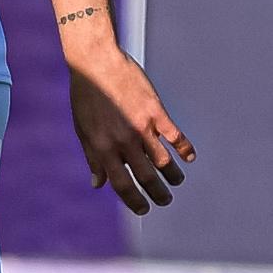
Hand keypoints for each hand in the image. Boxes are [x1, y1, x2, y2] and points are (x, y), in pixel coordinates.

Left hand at [67, 48, 196, 215]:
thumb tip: (97, 184)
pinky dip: (185, 148)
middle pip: (147, 177)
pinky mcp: (155, 110)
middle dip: (158, 194)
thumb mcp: (83, 129)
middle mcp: (123, 141)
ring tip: (176, 180)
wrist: (96, 63)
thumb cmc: (86, 96)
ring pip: (164, 160)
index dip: (133, 201)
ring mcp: (141, 126)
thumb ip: (93, 158)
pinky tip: (190, 156)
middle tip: (164, 200)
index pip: (121, 184)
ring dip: (172, 175)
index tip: (143, 209)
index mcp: (103, 148)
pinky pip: (175, 135)